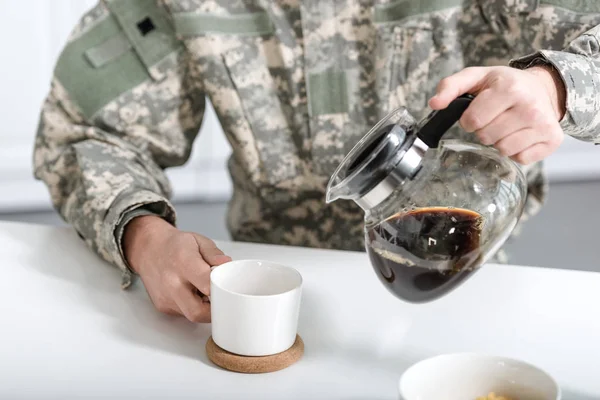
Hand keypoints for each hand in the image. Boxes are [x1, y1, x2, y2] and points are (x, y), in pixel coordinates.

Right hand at [123, 215, 230, 321]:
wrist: (148, 249)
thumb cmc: (175, 244)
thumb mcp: (198, 240)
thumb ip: (214, 253)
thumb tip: (226, 264)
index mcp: (183, 262)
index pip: (206, 284)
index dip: (220, 288)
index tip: (227, 286)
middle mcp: (171, 283)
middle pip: (197, 311)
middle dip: (214, 309)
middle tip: (221, 298)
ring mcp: (165, 297)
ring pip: (191, 315)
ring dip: (205, 309)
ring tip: (207, 293)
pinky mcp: (162, 306)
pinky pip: (183, 313)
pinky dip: (194, 307)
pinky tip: (194, 294)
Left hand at [429, 65, 566, 164]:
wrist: (542, 87)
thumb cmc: (505, 84)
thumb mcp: (476, 77)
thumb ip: (450, 86)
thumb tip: (434, 103)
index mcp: (509, 88)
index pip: (472, 120)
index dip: (469, 119)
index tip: (479, 111)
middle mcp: (530, 107)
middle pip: (486, 137)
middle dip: (484, 130)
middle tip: (495, 117)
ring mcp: (543, 124)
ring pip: (503, 150)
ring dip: (499, 141)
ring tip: (507, 125)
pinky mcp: (552, 140)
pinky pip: (520, 158)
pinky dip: (516, 150)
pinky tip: (521, 134)